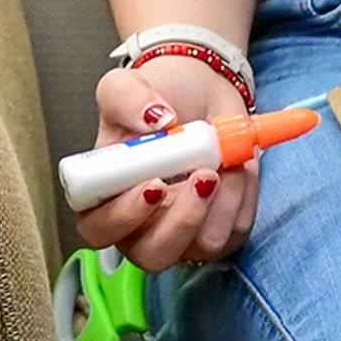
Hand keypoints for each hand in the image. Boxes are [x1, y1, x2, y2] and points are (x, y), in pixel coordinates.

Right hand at [71, 55, 257, 273]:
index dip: (123, 217)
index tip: (152, 184)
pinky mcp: (218, 231)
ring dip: (223, 198)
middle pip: (152, 255)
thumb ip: (128, 98)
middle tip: (203, 176)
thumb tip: (156, 119)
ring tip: (223, 155)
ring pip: (202, 245)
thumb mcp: (126, 85)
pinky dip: (243, 196)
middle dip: (183, 220)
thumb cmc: (157, 98)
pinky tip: (234, 166)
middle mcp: (139, 224)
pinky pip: (236, 232)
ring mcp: (180, 233)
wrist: (200, 96)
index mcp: (104, 196)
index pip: (98, 229)